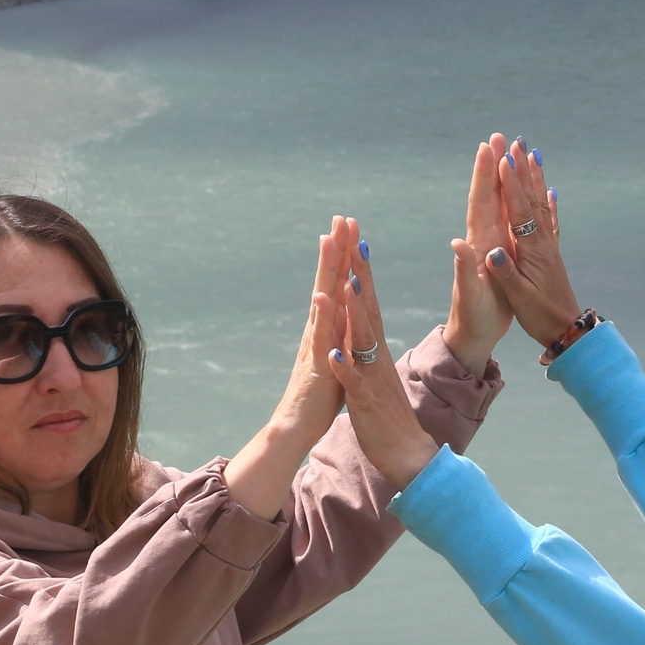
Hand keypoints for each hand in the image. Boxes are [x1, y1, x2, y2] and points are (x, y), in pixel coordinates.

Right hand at [227, 217, 354, 518]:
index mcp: (326, 328)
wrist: (295, 428)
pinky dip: (322, 316)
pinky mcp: (315, 364)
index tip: (349, 228)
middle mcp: (317, 329)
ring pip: (322, 300)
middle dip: (335, 249)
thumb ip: (338, 336)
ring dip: (325, 270)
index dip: (342, 256)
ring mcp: (314, 344)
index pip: (336, 285)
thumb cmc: (317, 398)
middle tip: (341, 217)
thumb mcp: (335, 358)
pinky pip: (319, 337)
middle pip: (327, 282)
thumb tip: (345, 316)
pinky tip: (322, 295)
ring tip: (329, 240)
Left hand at [322, 235, 438, 491]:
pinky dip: (345, 369)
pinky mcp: (366, 404)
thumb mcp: (376, 373)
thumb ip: (369, 348)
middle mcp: (377, 358)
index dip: (362, 275)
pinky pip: (354, 384)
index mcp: (377, 350)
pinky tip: (334, 354)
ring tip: (346, 287)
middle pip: (368, 312)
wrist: (407, 454)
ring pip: (363, 342)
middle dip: (360, 279)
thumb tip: (363, 323)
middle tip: (355, 245)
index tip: (356, 243)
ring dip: (354, 315)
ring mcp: (373, 379)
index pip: (369, 305)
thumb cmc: (388, 415)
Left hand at [444, 138, 512, 374]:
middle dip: (493, 165)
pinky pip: (513, 221)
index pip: (480, 202)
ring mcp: (493, 246)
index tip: (487, 146)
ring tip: (510, 154)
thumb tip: (457, 244)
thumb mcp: (471, 297)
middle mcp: (484, 239)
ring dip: (506, 179)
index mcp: (479, 244)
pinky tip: (527, 194)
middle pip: (489, 195)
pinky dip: (519, 204)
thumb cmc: (473, 319)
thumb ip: (464, 270)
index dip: (484, 174)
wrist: (473, 336)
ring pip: (502, 204)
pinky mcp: (502, 255)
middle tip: (498, 136)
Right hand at [480, 136, 584, 348]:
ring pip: (542, 204)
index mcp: (532, 251)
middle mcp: (542, 242)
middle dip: (521, 169)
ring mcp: (549, 246)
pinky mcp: (553, 253)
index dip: (510, 184)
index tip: (503, 158)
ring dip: (535, 178)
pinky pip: (550, 221)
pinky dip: (549, 203)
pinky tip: (551, 191)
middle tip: (514, 141)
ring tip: (532, 154)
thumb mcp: (518, 298)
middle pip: (531, 198)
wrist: (569, 330)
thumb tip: (489, 251)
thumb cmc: (540, 316)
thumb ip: (504, 273)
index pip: (518, 210)